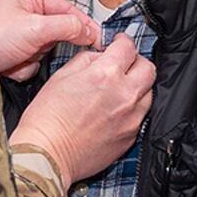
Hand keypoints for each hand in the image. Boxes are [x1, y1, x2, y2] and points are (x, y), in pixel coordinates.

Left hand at [0, 0, 99, 79]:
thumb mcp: (36, 28)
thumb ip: (68, 26)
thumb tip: (89, 30)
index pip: (65, 7)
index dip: (82, 23)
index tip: (97, 37)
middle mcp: (21, 10)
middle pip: (56, 30)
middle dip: (45, 44)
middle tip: (36, 46)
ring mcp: (16, 31)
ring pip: (44, 48)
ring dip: (33, 57)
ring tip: (16, 55)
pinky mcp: (11, 50)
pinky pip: (31, 60)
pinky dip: (23, 66)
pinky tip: (10, 64)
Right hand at [10, 35, 153, 187]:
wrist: (47, 154)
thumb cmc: (47, 120)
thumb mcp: (61, 76)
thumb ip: (86, 60)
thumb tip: (99, 57)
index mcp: (106, 75)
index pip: (128, 47)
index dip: (123, 41)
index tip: (119, 43)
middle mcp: (124, 95)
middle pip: (148, 68)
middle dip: (136, 61)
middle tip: (124, 64)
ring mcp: (131, 118)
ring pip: (149, 93)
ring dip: (138, 86)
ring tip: (120, 90)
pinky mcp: (131, 137)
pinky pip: (141, 115)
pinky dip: (132, 109)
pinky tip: (115, 111)